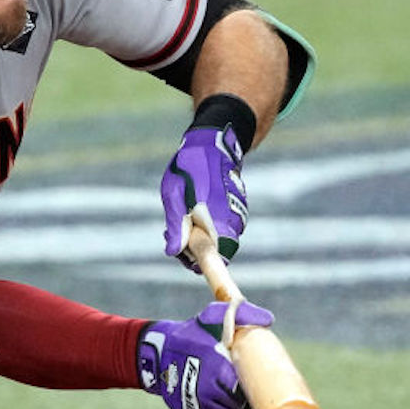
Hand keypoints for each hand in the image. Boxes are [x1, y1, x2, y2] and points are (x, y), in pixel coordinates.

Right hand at [137, 301, 273, 408]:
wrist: (157, 352)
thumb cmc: (190, 334)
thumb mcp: (212, 317)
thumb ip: (240, 314)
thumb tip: (269, 320)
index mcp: (217, 368)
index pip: (244, 387)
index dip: (250, 384)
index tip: (250, 377)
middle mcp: (207, 391)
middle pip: (237, 404)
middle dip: (241, 398)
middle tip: (242, 388)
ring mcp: (196, 405)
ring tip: (233, 397)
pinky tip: (222, 407)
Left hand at [161, 125, 245, 268]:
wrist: (213, 146)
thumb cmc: (189, 169)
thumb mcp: (174, 196)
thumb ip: (176, 226)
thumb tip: (173, 251)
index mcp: (217, 222)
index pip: (210, 259)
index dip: (194, 262)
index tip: (181, 254)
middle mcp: (232, 223)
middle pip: (211, 253)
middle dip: (191, 248)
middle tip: (172, 231)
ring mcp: (237, 218)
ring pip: (215, 241)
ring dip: (197, 236)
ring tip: (182, 215)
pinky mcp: (236, 213)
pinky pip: (220, 230)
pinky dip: (205, 226)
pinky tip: (192, 211)